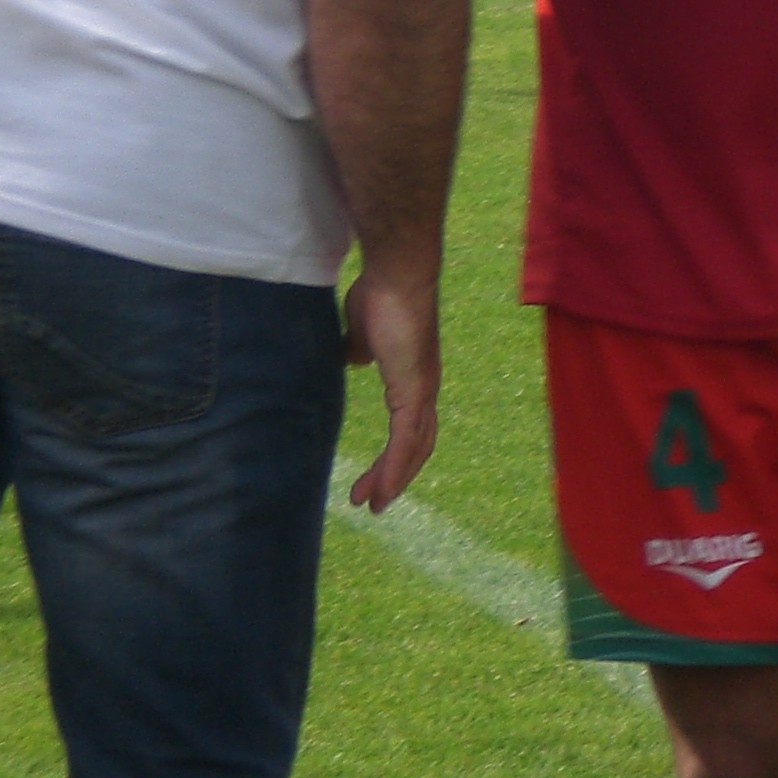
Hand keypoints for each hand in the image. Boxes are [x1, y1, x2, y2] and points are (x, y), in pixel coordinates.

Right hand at [341, 267, 440, 511]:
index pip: (409, 427)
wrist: (397, 273)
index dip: (395, 454)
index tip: (373, 475)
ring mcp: (423, 391)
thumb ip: (358, 349)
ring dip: (393, 480)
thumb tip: (352, 359)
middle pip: (416, 446)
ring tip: (372, 504)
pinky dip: (396, 468)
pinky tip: (383, 489)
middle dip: (394, 475)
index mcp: (414, 377)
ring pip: (413, 449)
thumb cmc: (381, 293)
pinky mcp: (414, 390)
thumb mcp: (361, 330)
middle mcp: (425, 389)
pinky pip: (406, 440)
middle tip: (372, 501)